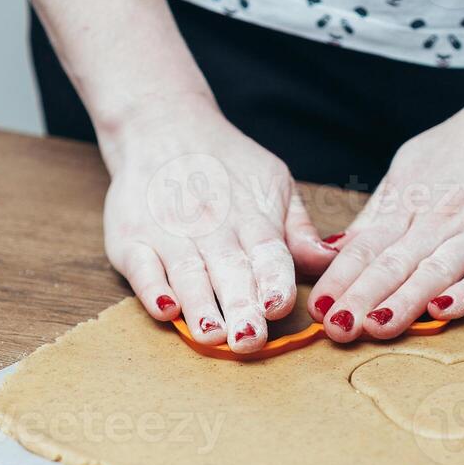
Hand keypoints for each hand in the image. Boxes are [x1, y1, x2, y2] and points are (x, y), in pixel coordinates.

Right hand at [102, 99, 336, 352]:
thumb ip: (299, 230)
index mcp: (252, 219)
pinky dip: (151, 288)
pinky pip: (141, 268)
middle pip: (229, 272)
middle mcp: (212, 228)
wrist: (161, 125)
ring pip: (187, 274)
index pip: (267, 254)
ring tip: (211, 334)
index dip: (273, 280)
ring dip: (199, 306)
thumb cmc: (226, 166)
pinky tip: (165, 308)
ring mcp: (169, 234)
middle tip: (248, 340)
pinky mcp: (131, 240)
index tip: (278, 306)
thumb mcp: (274, 184)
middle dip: (240, 308)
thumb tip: (331, 259)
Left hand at [308, 91, 463, 340]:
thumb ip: (378, 213)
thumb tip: (336, 249)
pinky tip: (443, 311)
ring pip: (434, 271)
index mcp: (409, 202)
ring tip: (374, 328)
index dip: (338, 279)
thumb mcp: (411, 167)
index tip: (316, 308)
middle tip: (335, 329)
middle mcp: (440, 218)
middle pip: (393, 263)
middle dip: (360, 299)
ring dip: (403, 302)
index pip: (365, 247)